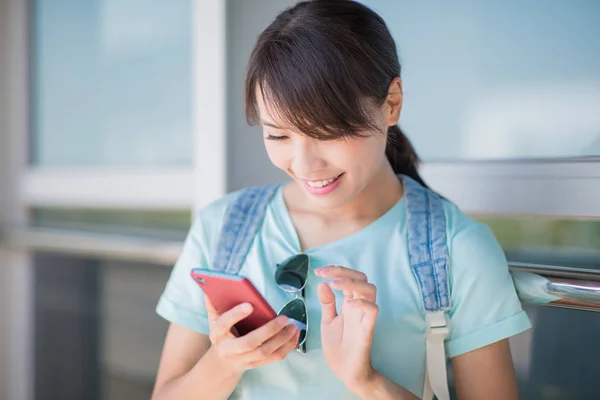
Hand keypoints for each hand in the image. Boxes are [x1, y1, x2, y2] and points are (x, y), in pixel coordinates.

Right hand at [205, 295, 299, 371]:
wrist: (223, 362)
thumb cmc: (222, 335)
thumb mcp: (214, 320)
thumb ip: (213, 305)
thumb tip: (210, 288)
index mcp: (217, 334)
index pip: (224, 324)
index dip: (235, 315)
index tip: (250, 304)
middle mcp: (230, 349)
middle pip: (249, 342)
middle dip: (268, 330)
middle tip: (283, 318)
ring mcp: (244, 359)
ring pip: (264, 352)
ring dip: (282, 339)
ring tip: (293, 326)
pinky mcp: (256, 364)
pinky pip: (274, 358)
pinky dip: (287, 347)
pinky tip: (295, 335)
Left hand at [315, 266, 378, 393]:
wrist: (345, 371)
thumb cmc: (338, 347)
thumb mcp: (328, 321)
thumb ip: (327, 303)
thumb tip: (322, 283)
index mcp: (349, 303)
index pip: (349, 278)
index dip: (336, 271)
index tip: (318, 271)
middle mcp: (358, 307)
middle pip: (362, 279)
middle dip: (343, 272)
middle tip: (325, 273)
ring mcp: (363, 317)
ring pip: (370, 290)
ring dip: (353, 282)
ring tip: (335, 284)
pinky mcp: (367, 330)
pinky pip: (372, 310)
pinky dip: (361, 303)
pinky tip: (347, 303)